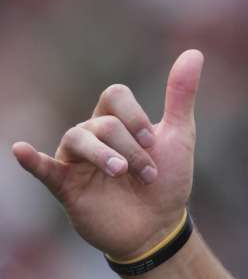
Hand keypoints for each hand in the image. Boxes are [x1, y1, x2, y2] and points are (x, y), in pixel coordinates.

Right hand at [12, 50, 204, 260]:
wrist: (159, 226)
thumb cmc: (167, 180)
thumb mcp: (179, 136)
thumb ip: (180, 95)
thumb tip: (194, 52)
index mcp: (118, 121)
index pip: (114, 95)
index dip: (135, 114)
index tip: (154, 141)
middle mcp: (93, 136)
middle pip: (102, 122)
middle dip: (131, 147)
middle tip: (147, 173)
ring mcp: (77, 161)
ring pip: (77, 137)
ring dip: (103, 154)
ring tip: (121, 173)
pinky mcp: (66, 187)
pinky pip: (43, 169)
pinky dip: (32, 159)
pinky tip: (22, 150)